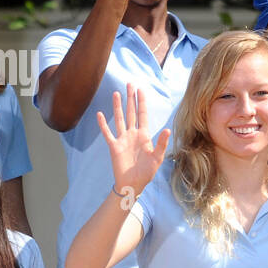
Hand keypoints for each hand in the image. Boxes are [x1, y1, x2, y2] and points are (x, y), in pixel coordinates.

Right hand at [97, 84, 170, 201]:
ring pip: (119, 119)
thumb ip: (162, 144)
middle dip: (131, 98)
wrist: (133, 184)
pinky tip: (100, 114)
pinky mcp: (114, 146)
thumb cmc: (146, 172)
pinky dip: (103, 124)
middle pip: (131, 112)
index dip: (142, 102)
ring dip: (118, 106)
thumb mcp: (157, 158)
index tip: (141, 89)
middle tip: (130, 84)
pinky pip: (107, 133)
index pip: (143, 114)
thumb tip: (168, 129)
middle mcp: (133, 134)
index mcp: (144, 136)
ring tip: (116, 93)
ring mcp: (122, 139)